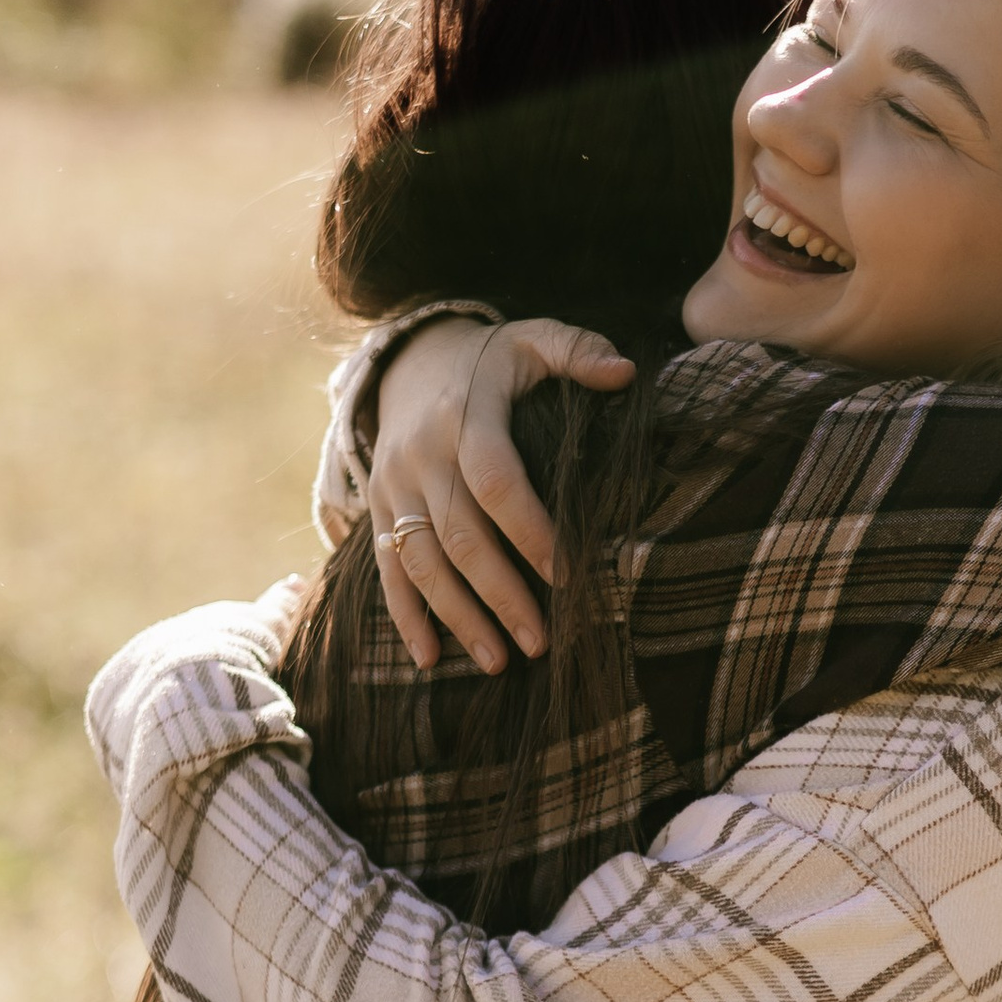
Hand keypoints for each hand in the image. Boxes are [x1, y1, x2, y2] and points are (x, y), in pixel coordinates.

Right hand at [367, 315, 633, 673]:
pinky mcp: (376, 507)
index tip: (569, 577)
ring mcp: (393, 485)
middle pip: (461, 536)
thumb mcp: (532, 338)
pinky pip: (386, 568)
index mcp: (465, 415)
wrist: (409, 360)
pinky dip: (405, 616)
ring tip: (499, 663)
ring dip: (459, 617)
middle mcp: (422, 454)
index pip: (497, 481)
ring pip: (422, 562)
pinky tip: (431, 659)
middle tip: (541, 643)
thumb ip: (578, 350)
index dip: (530, 531)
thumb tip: (625, 372)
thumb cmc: (491, 361)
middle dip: (501, 595)